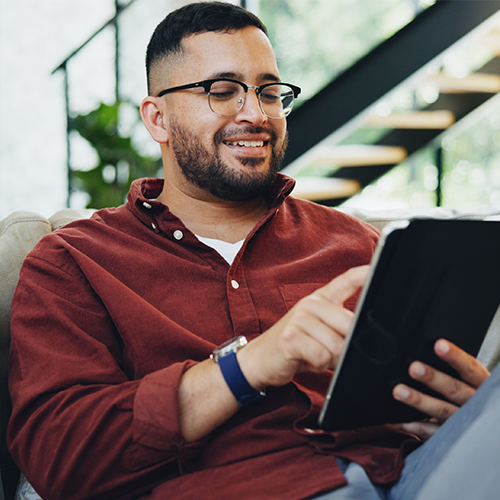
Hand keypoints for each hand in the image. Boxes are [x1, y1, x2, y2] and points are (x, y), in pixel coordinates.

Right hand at [238, 266, 369, 390]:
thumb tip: (365, 332)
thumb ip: (339, 325)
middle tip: (327, 351)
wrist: (260, 358)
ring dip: (329, 359)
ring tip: (312, 354)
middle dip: (345, 347)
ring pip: (337, 345)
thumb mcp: (318, 330)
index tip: (378, 267)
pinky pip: (322, 357)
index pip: (346, 280)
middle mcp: (310, 303)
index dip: (365, 273)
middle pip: (350, 325)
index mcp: (320, 299)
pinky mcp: (291, 337)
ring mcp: (300, 318)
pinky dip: (317, 366)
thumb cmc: (295, 346)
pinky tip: (303, 359)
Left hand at [392, 339, 489, 438]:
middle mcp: (475, 402)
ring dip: (419, 401)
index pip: (470, 368)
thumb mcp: (475, 383)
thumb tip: (432, 348)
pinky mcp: (453, 436)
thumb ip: (458, 370)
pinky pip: (432, 432)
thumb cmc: (476, 397)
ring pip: (441, 410)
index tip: (439, 345)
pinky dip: (414, 426)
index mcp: (481, 384)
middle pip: (454, 389)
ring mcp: (464, 421)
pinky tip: (399, 420)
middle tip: (413, 368)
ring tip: (399, 392)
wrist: (490, 430)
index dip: (455, 356)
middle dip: (433, 378)